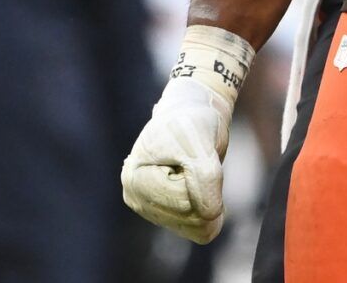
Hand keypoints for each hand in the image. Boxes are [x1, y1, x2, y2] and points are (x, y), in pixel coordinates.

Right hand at [121, 26, 252, 243]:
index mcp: (136, 178)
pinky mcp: (168, 215)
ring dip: (209, 199)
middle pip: (188, 216)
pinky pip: (198, 230)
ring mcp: (151, 208)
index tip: (194, 153)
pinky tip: (204, 190)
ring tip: (197, 173)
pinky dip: (210, 211)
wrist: (194, 116)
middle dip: (206, 191)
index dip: (204, 179)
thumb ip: (205, 178)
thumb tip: (209, 216)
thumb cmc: (193, 123)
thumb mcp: (202, 143)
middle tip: (198, 162)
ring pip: (195, 226)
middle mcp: (137, 198)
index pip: (182, 200)